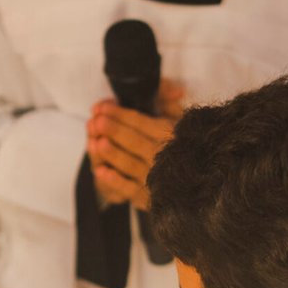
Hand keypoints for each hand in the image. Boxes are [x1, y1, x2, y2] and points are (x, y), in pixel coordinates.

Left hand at [87, 87, 181, 210]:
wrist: (190, 180)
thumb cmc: (174, 142)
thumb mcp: (175, 117)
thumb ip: (168, 100)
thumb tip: (178, 90)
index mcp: (172, 136)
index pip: (143, 123)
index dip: (122, 114)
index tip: (103, 107)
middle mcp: (166, 157)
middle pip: (136, 142)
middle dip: (115, 131)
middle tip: (97, 121)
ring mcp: (156, 179)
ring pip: (131, 164)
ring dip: (113, 154)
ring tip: (97, 142)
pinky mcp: (148, 197)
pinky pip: (130, 189)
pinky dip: (115, 181)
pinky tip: (101, 171)